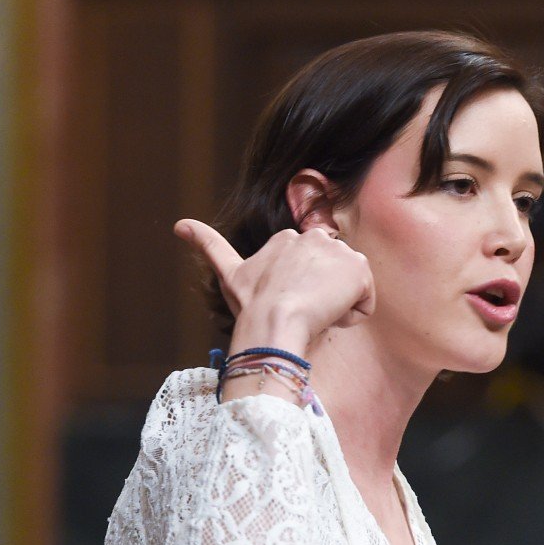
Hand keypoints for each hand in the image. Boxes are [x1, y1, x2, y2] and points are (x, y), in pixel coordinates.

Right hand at [175, 220, 374, 355]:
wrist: (274, 320)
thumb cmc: (251, 305)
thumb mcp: (228, 273)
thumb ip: (207, 245)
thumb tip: (178, 224)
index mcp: (287, 238)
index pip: (310, 270)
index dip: (300, 293)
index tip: (285, 304)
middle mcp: (315, 236)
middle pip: (331, 278)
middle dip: (319, 297)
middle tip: (298, 311)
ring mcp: (338, 251)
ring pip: (348, 289)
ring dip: (335, 306)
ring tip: (313, 314)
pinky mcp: (358, 268)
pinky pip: (365, 301)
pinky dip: (353, 315)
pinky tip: (330, 317)